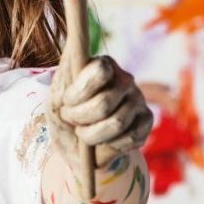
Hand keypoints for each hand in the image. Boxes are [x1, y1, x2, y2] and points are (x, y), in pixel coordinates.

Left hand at [47, 54, 153, 169]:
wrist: (78, 145)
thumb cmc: (66, 116)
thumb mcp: (56, 101)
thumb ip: (65, 84)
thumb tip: (80, 57)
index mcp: (103, 64)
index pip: (100, 70)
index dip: (80, 92)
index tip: (66, 102)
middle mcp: (125, 79)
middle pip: (104, 103)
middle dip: (80, 119)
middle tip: (72, 121)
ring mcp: (138, 99)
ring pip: (117, 123)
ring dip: (92, 136)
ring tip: (84, 134)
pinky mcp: (147, 120)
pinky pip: (131, 137)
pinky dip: (110, 146)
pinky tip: (103, 141)